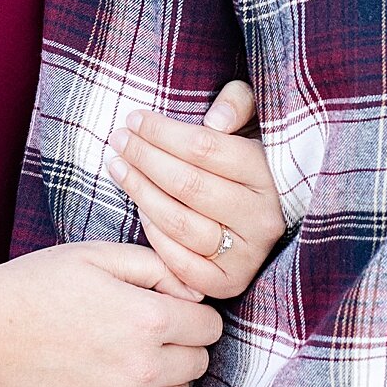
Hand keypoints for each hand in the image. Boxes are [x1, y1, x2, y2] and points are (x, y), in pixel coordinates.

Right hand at [0, 241, 222, 386]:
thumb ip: (157, 267)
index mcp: (148, 318)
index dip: (193, 312)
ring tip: (132, 359)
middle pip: (199, 362)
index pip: (210, 325)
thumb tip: (196, 295)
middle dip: (182, 344)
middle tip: (145, 330)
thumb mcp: (98, 255)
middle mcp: (144, 367)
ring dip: (168, 380)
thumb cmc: (37, 285)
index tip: (169, 307)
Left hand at [106, 79, 287, 298]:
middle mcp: (262, 218)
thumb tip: (215, 121)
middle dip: (145, 158)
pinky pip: (181, 262)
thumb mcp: (254, 121)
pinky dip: (155, 236)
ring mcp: (248, 255)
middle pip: (188, 184)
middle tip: (118, 139)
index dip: (163, 132)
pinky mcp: (229, 282)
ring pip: (180, 223)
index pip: (206, 148)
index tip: (134, 119)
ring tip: (117, 166)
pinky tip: (140, 209)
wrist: (267, 214)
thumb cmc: (249, 160)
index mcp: (269, 174)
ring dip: (141, 192)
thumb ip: (239, 104)